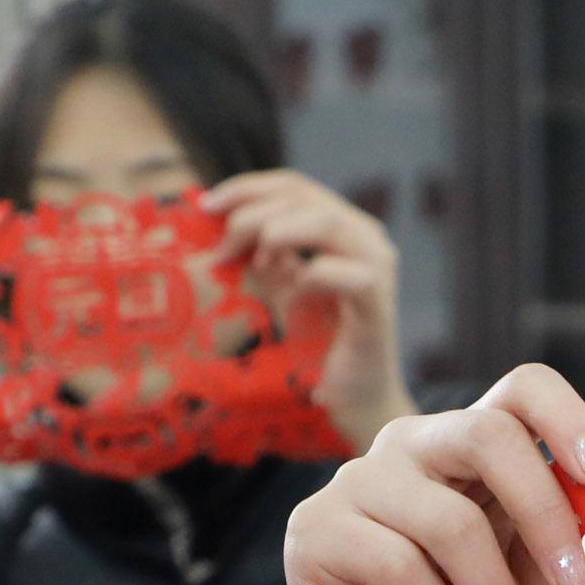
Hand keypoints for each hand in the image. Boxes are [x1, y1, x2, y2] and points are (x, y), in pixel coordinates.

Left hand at [205, 170, 408, 446]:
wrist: (352, 398)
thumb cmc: (318, 344)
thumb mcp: (280, 287)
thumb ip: (261, 253)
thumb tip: (216, 223)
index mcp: (343, 227)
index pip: (294, 186)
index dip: (247, 188)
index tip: (205, 206)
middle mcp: (366, 238)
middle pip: (305, 197)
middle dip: (253, 214)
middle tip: (222, 248)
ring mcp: (378, 268)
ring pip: (327, 223)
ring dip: (278, 234)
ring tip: (255, 264)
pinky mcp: (379, 305)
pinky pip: (348, 275)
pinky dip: (312, 278)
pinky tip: (294, 296)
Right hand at [281, 365, 584, 584]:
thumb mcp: (529, 583)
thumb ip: (561, 544)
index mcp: (470, 445)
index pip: (521, 388)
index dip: (566, 418)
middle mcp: (411, 447)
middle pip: (488, 436)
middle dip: (543, 515)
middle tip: (572, 583)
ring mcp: (357, 483)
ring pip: (448, 518)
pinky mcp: (315, 531)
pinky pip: (395, 561)